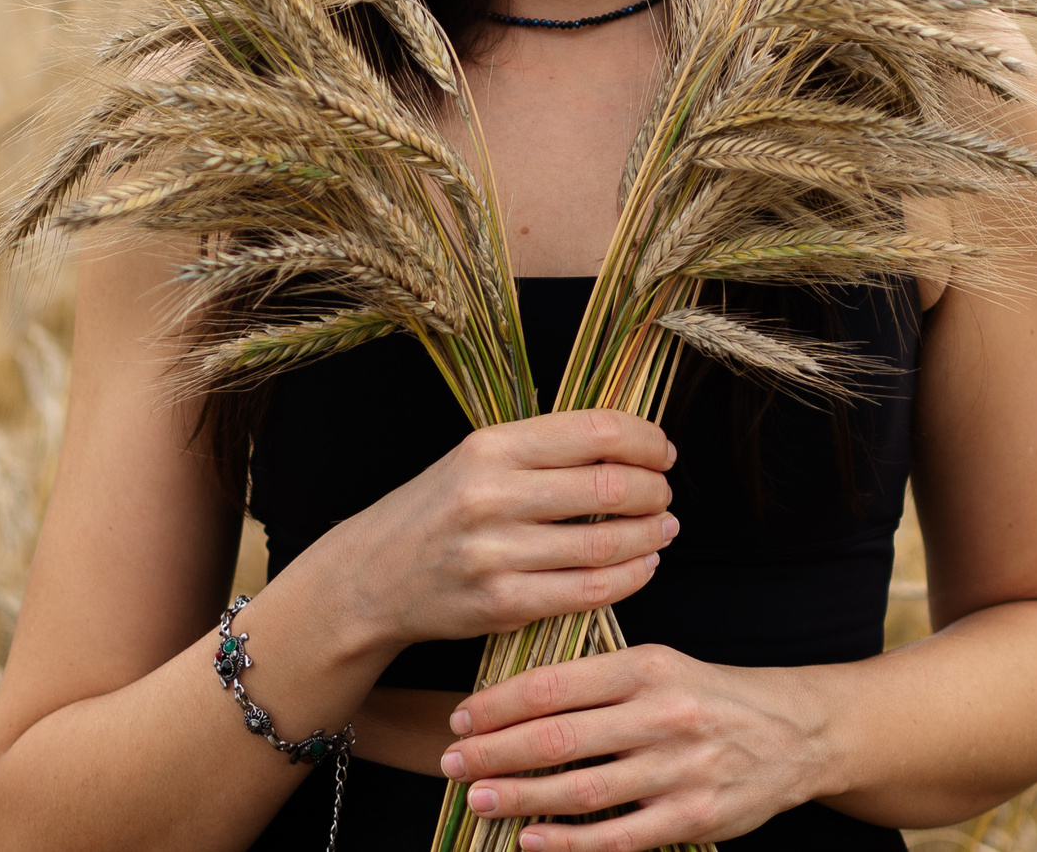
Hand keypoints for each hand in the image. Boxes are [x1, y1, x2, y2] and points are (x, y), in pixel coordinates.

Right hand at [318, 410, 678, 653]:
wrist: (372, 576)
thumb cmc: (437, 510)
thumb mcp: (477, 458)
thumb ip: (544, 449)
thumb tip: (630, 444)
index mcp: (492, 446)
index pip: (596, 431)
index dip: (646, 440)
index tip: (662, 451)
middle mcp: (493, 495)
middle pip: (611, 487)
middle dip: (655, 491)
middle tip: (664, 495)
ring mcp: (496, 554)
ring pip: (606, 544)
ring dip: (651, 536)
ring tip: (662, 530)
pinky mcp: (502, 604)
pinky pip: (588, 592)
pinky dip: (630, 577)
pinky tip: (642, 566)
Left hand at [438, 645, 829, 851]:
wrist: (796, 733)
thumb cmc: (709, 696)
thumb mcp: (660, 665)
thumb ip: (598, 677)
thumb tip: (513, 695)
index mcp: (647, 666)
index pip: (554, 684)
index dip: (498, 704)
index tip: (460, 718)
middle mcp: (662, 714)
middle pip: (557, 738)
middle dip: (493, 753)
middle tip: (452, 763)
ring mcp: (678, 769)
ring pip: (580, 789)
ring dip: (518, 797)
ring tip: (478, 799)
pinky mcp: (692, 816)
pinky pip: (616, 835)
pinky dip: (566, 842)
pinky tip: (530, 840)